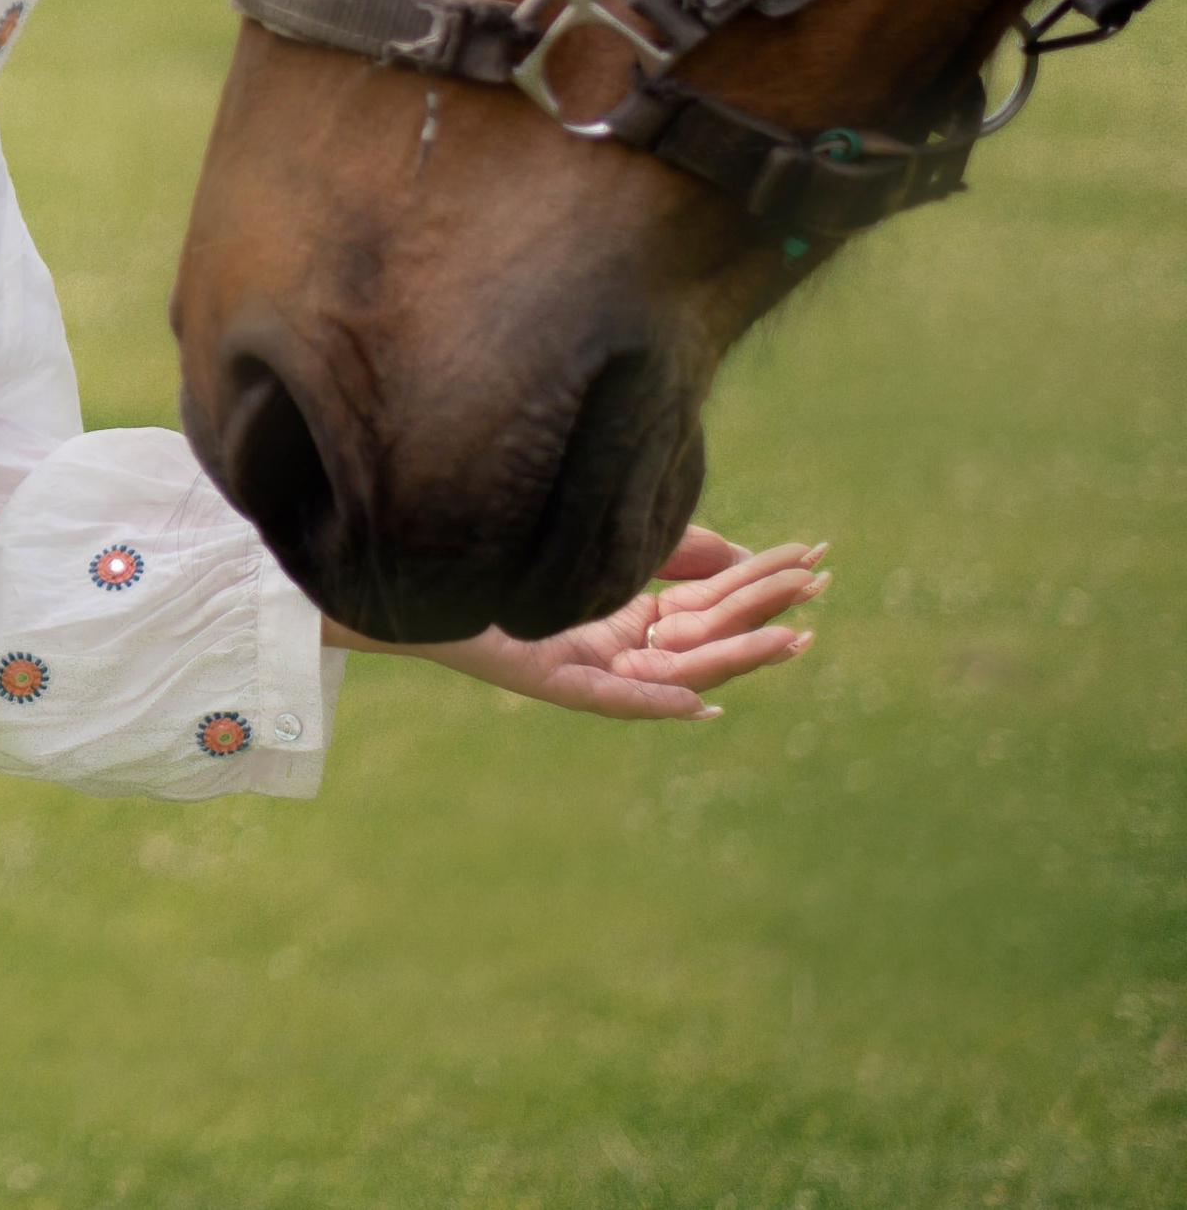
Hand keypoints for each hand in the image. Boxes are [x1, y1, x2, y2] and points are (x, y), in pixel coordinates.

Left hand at [326, 532, 828, 721]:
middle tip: (815, 606)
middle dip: (764, 620)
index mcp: (641, 618)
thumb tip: (743, 554)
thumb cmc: (518, 556)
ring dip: (734, 660)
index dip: (765, 581)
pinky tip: (698, 704)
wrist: (436, 575)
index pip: (719, 601)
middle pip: (709, 638)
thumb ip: (673, 552)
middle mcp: (626, 649)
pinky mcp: (556, 682)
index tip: (817, 560)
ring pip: (678, 672)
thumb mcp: (611, 550)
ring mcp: (595, 669)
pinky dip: (656, 703)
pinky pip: (615, 699)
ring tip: (786, 644)